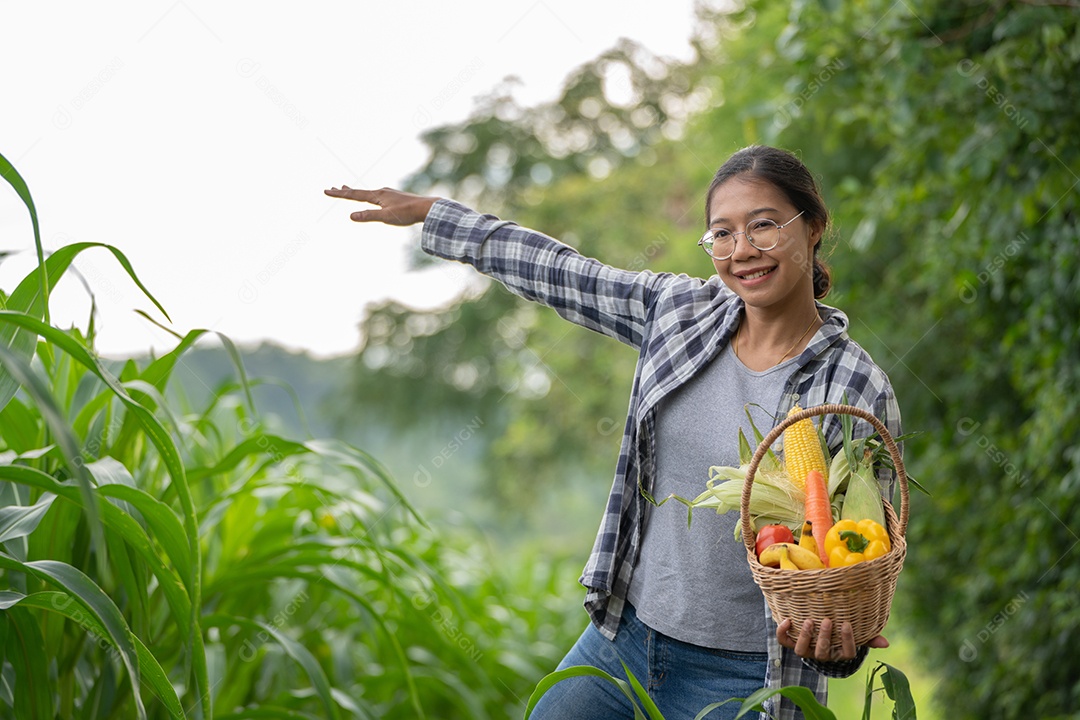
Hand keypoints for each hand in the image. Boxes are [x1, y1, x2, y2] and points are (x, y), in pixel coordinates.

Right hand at [323, 185, 437, 225]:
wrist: (427, 208)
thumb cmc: (407, 213)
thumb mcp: (386, 217)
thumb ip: (368, 216)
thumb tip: (350, 216)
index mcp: (377, 195)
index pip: (354, 194)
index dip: (339, 194)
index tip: (326, 190)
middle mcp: (382, 192)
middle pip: (359, 191)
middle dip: (345, 191)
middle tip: (333, 188)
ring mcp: (389, 194)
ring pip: (368, 192)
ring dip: (356, 191)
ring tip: (347, 189)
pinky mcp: (395, 198)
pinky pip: (376, 195)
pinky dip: (367, 195)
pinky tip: (372, 198)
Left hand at [776, 618, 888, 661]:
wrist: (816, 630)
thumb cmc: (839, 632)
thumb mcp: (855, 634)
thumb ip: (869, 637)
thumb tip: (885, 643)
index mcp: (838, 653)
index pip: (846, 654)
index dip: (847, 641)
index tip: (847, 624)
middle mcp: (821, 654)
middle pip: (822, 653)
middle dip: (824, 637)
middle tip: (827, 620)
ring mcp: (805, 649)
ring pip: (802, 651)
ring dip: (805, 637)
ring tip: (809, 621)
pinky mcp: (791, 642)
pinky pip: (784, 642)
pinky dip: (783, 632)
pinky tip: (787, 620)